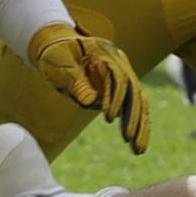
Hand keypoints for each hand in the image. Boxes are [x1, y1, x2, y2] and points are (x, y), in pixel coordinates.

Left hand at [27, 23, 151, 153]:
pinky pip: (134, 108)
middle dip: (134, 118)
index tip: (109, 118)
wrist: (58, 45)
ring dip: (140, 126)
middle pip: (134, 92)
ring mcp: (123, 76)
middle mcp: (120, 64)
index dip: (116, 98)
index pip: (118, 77)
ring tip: (139, 150)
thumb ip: (73, 78)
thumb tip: (90, 101)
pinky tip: (137, 143)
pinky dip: (137, 125)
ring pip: (139, 102)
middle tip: (130, 140)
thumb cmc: (55, 54)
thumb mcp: (57, 62)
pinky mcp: (121, 89)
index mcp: (107, 54)